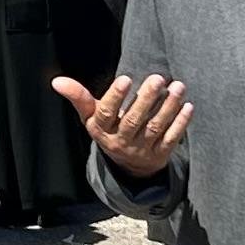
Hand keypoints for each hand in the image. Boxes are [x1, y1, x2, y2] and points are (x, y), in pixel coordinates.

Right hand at [52, 72, 191, 178]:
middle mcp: (121, 141)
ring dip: (168, 107)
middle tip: (157, 78)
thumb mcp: (91, 118)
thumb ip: (78, 98)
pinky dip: (180, 123)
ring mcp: (142, 149)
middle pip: (134, 120)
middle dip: (146, 99)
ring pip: (155, 128)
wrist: (128, 166)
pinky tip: (187, 106)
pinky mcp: (160, 154)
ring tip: (178, 87)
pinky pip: (171, 138)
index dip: (115, 97)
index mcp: (102, 130)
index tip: (126, 78)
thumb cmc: (109, 130)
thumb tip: (57, 81)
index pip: (107, 114)